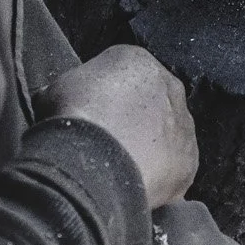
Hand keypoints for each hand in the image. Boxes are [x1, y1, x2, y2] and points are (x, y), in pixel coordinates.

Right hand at [34, 44, 197, 208]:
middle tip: (111, 140)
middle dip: (135, 118)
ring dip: (150, 147)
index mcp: (137, 60)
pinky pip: (174, 167)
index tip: (93, 113)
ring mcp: (184, 126)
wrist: (95, 164)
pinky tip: (136, 184)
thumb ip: (69, 91)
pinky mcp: (190, 161)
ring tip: (122, 167)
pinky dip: (159, 175)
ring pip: (167, 134)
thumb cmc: (73, 120)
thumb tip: (58, 102)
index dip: (106, 94)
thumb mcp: (54, 92)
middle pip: (152, 101)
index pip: (124, 72)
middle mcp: (170, 87)